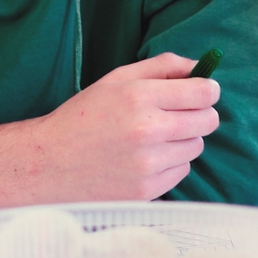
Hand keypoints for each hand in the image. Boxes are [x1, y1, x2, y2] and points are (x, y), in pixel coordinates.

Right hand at [18, 52, 219, 200]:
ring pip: (196, 146)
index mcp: (139, 97)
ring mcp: (148, 164)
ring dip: (184, 140)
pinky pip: (182, 171)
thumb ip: (161, 67)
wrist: (49, 164)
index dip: (209, 89)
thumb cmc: (83, 117)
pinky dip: (171, 163)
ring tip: (154, 138)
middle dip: (201, 114)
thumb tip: (200, 67)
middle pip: (208, 120)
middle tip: (180, 114)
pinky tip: (146, 158)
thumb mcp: (116, 80)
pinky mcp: (146, 190)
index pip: (203, 92)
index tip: (204, 91)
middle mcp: (147, 130)